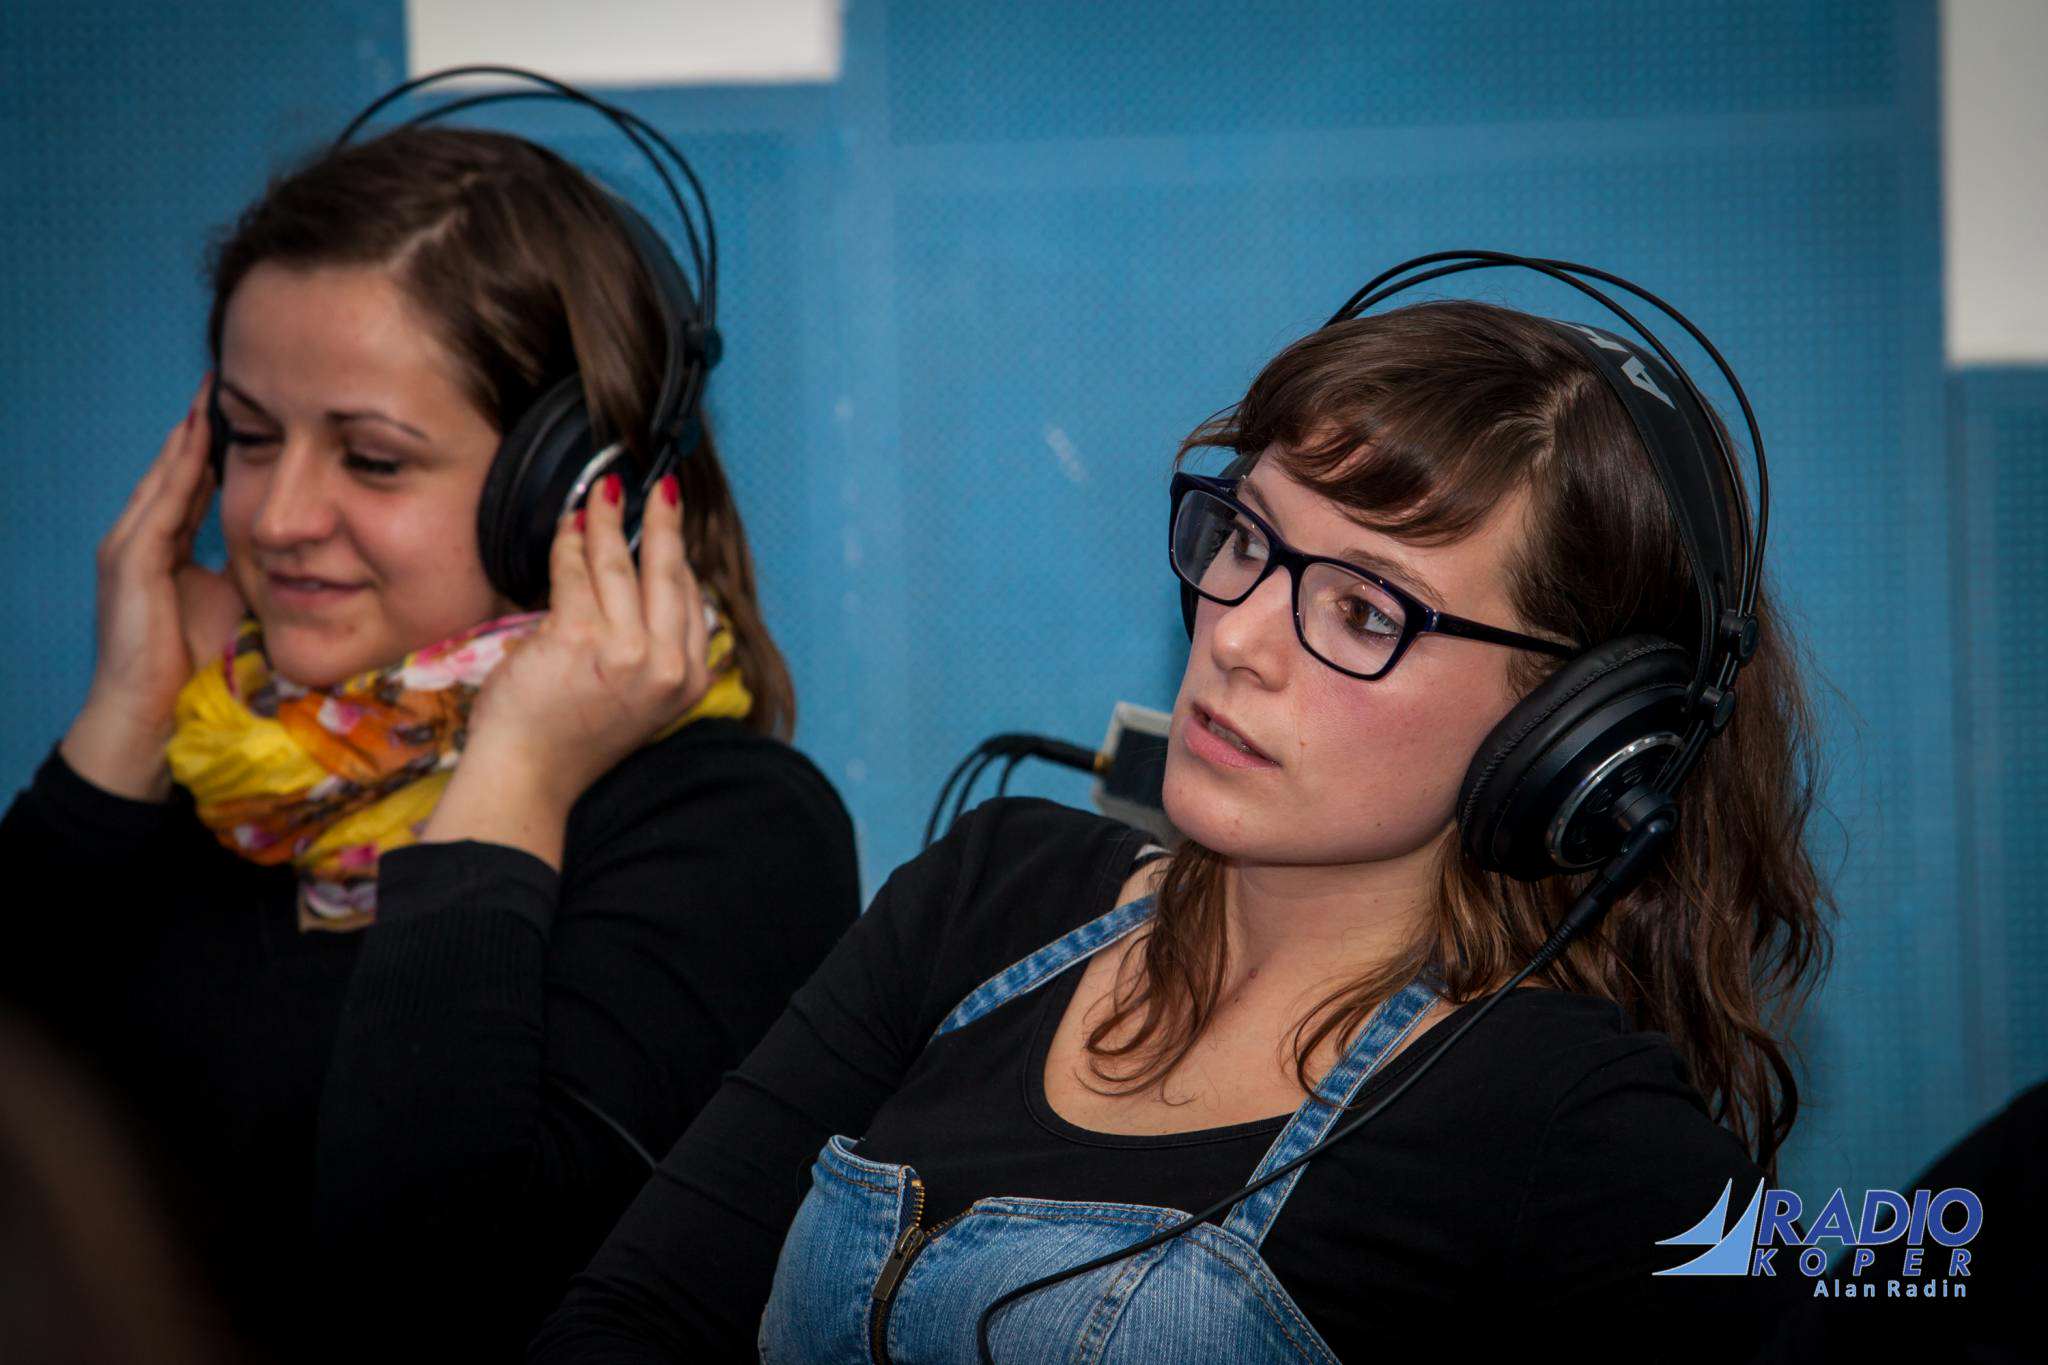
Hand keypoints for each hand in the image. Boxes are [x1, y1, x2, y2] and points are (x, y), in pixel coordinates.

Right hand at [62, 377, 247, 799]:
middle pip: (177, 469)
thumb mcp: (235, 603)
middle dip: (201, 427)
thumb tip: (299, 551)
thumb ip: (255, 570)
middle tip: (226, 380)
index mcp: (164, 548)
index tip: (247, 410)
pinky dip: (180, 469)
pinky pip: (160, 504)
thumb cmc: (196, 667)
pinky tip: (199, 439)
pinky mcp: (128, 563)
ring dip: (190, 436)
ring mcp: (128, 548)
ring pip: (166, 476)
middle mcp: (140, 539)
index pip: (193, 485)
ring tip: (213, 394)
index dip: (217, 449)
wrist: (150, 715)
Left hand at [425, 469, 710, 865]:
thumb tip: (647, 581)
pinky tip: (566, 525)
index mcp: (688, 682)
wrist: (529, 776)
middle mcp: (666, 665)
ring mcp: (626, 651)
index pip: (690, 600)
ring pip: (618, 564)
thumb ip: (652, 649)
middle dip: (662, 520)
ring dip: (605, 520)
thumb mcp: (637, 698)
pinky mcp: (580, 638)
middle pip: (667, 572)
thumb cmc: (572, 737)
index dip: (678, 554)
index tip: (669, 524)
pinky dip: (568, 543)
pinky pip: (574, 573)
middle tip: (659, 486)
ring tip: (599, 493)